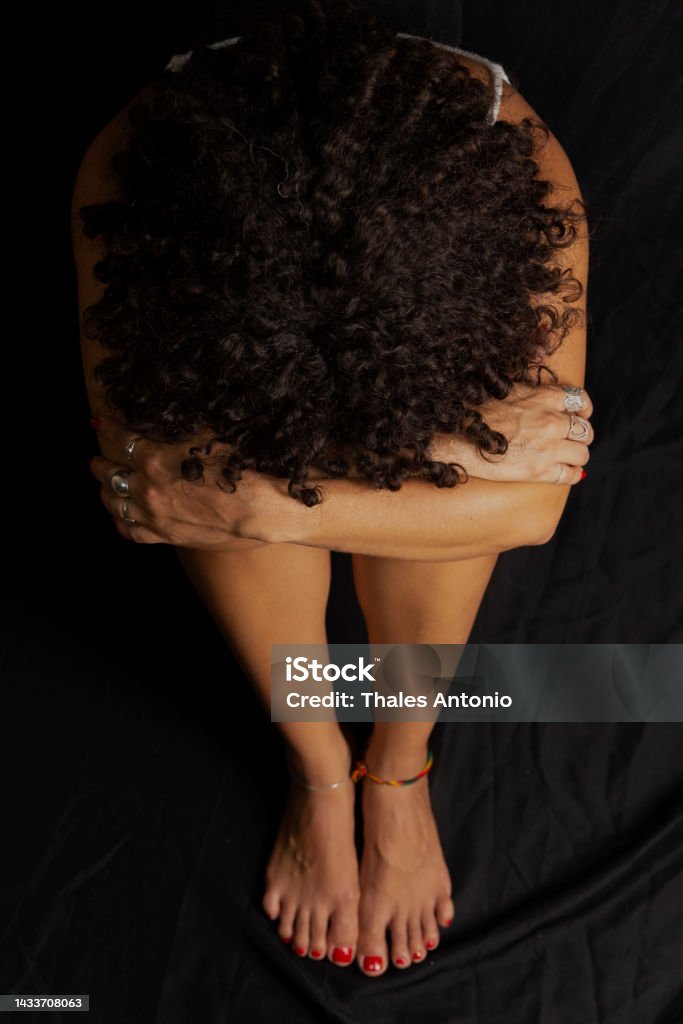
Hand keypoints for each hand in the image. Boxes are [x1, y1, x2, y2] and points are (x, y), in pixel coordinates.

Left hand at [87, 414, 295, 547]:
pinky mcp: (163, 535)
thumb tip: (164, 420)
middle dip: (100, 462)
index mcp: (154, 458)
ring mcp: (153, 514)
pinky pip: (129, 530)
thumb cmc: (239, 468)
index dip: (108, 427)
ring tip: (102, 484)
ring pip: (114, 502)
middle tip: (95, 458)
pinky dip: (120, 520)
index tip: (100, 421)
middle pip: (109, 472)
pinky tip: (119, 514)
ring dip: (104, 490)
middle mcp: (147, 488)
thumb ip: (178, 430)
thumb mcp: (207, 436)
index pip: (121, 437)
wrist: (257, 508)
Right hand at [431, 382, 594, 483]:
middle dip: (580, 436)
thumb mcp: (509, 389)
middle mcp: (551, 421)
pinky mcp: (539, 470)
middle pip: (585, 430)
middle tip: (570, 441)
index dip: (584, 411)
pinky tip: (562, 472)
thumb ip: (532, 392)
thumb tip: (545, 386)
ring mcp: (547, 447)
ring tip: (567, 458)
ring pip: (582, 453)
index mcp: (544, 398)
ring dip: (576, 456)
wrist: (459, 437)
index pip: (580, 401)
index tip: (580, 416)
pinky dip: (571, 474)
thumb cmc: (477, 412)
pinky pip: (570, 475)